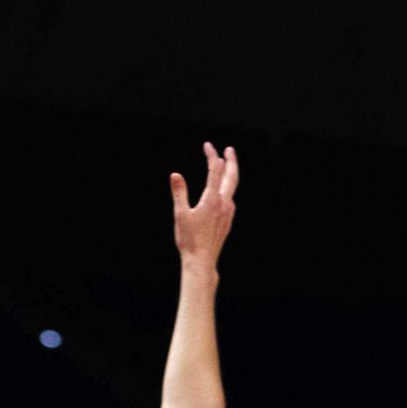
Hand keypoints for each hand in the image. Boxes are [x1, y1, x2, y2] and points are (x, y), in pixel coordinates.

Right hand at [170, 143, 238, 271]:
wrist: (202, 261)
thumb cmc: (189, 240)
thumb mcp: (180, 214)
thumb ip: (179, 193)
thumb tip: (175, 174)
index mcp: (212, 200)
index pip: (215, 171)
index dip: (212, 156)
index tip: (208, 146)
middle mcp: (224, 204)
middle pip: (232, 177)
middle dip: (231, 161)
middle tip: (229, 149)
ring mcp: (228, 213)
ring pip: (232, 188)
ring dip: (230, 174)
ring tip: (227, 166)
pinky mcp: (227, 221)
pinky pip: (230, 199)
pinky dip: (227, 188)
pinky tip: (223, 191)